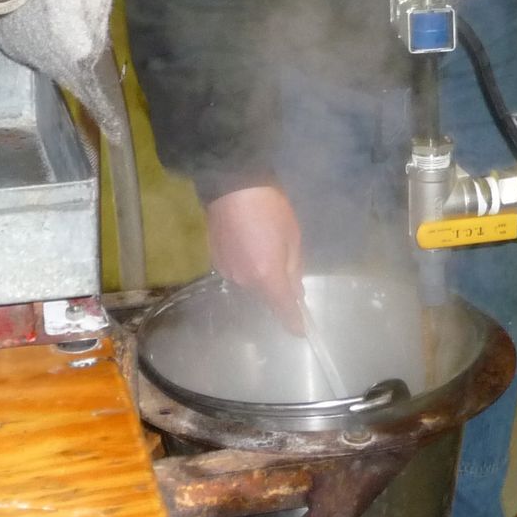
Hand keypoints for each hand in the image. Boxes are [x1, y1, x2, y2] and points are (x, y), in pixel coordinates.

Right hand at [205, 184, 304, 332]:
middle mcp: (245, 281)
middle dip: (277, 288)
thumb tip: (295, 292)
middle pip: (266, 295)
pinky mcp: (216, 262)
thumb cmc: (270, 208)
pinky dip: (246, 265)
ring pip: (251, 283)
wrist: (232, 186)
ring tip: (264, 248)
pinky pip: (237, 272)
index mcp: (268, 276)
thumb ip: (294, 269)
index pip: (283, 310)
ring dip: (260, 275)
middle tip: (286, 264)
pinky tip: (248, 245)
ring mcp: (228, 272)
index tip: (300, 331)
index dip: (293, 322)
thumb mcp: (292, 237)